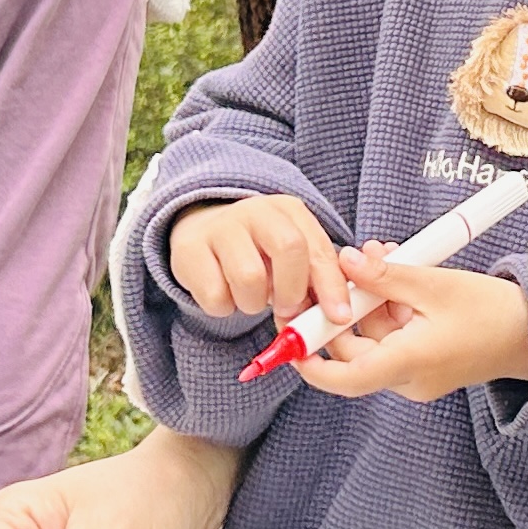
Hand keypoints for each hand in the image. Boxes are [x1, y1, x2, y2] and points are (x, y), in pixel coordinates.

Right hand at [168, 193, 352, 325]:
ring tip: (250, 296)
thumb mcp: (291, 258)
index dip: (331, 286)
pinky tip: (224, 292)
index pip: (318, 248)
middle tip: (287, 311)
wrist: (202, 232)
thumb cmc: (258, 252)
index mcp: (289, 210)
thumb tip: (332, 318)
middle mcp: (255, 210)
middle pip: (289, 249)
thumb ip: (313, 282)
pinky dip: (223, 307)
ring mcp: (220, 227)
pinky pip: (215, 296)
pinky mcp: (189, 250)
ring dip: (254, 303)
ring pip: (250, 279)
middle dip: (293, 290)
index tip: (338, 317)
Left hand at [301, 257, 527, 402]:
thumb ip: (385, 275)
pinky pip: (394, 340)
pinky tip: (400, 279)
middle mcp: (409, 379)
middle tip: (346, 267)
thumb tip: (345, 260)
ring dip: (371, 303)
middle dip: (344, 309)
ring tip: (384, 259)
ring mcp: (418, 375)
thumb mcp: (435, 284)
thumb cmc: (493, 311)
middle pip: (354, 352)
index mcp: (409, 363)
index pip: (344, 378)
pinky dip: (390, 311)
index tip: (289, 337)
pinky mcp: (427, 366)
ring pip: (374, 342)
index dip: (310, 361)